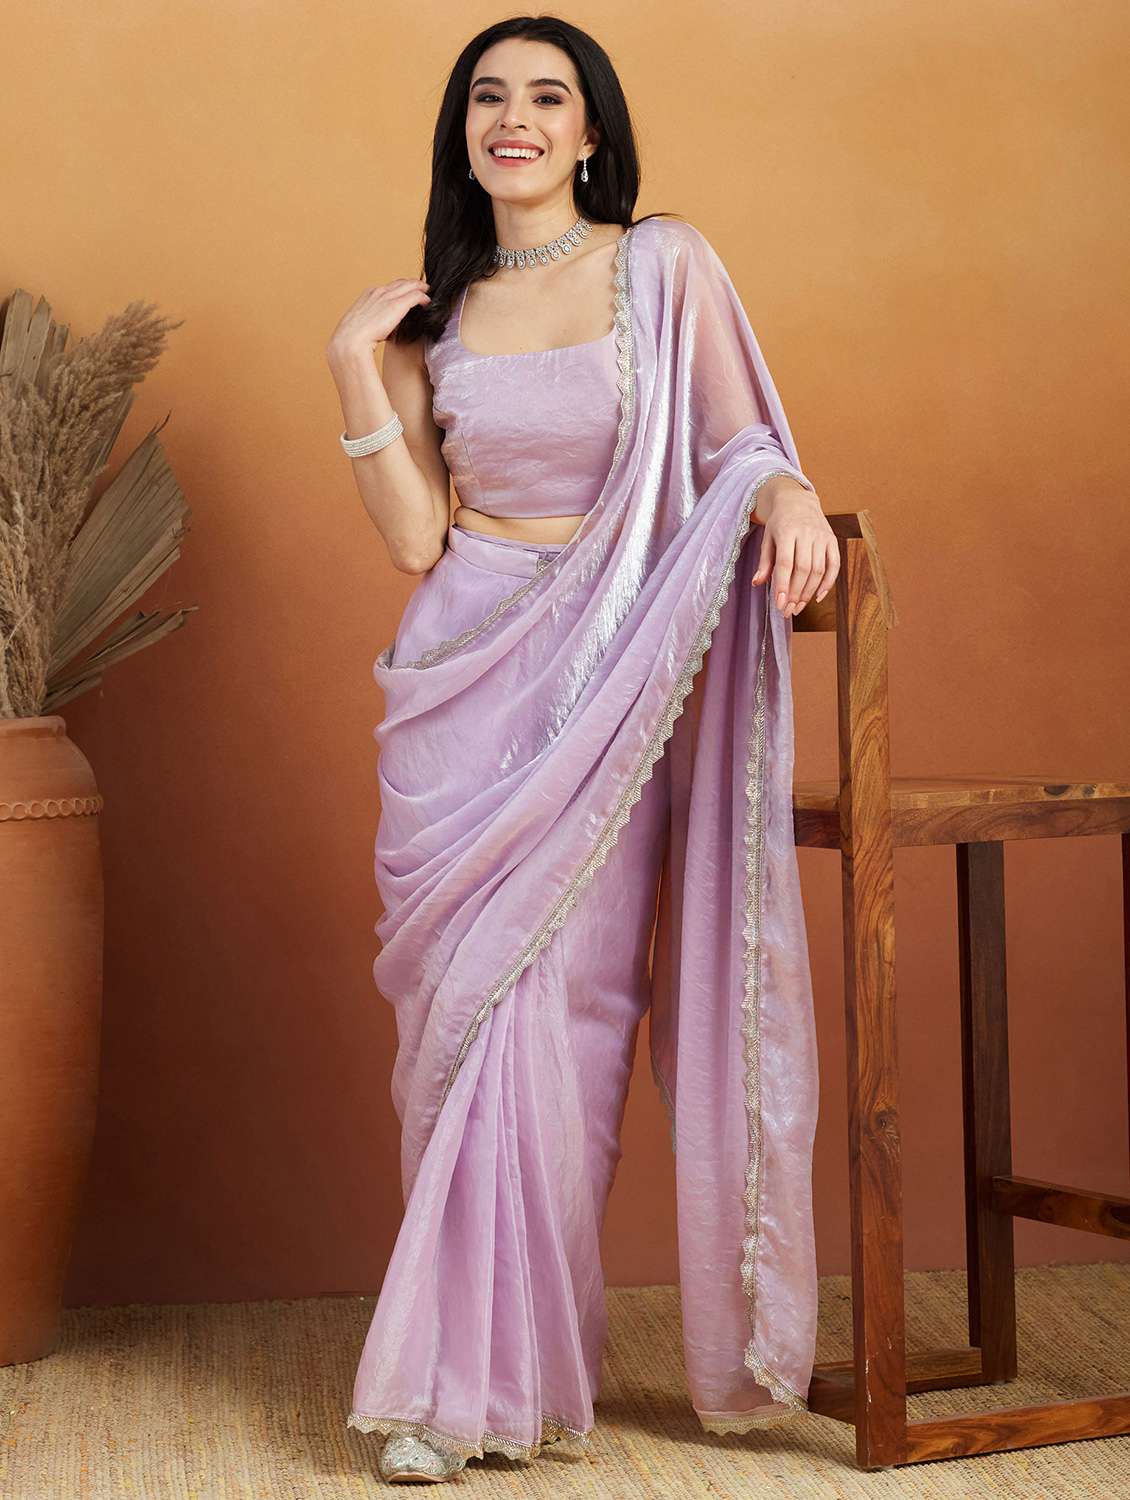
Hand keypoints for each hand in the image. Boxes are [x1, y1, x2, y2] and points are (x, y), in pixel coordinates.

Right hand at [325, 277, 431, 365]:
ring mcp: (388, 297)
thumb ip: (371, 323)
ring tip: (427, 291)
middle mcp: (379, 292)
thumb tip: (378, 331)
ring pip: (410, 285)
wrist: (350, 340)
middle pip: (400, 283)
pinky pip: (416, 295)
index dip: (400, 289)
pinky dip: (423, 297)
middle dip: (412, 284)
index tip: (407, 292)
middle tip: (422, 287)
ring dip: (420, 287)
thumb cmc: (352, 339)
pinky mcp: (397, 305)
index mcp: (368, 295)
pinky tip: (428, 301)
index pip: (388, 287)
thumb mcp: (362, 326)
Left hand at [750, 480, 839, 615]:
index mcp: (787, 531)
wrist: (798, 501)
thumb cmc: (779, 523)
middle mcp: (807, 533)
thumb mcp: (767, 538)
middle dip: (795, 593)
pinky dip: (828, 583)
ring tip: (797, 607)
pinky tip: (818, 597)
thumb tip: (757, 583)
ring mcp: (822, 537)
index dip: (782, 585)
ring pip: (818, 570)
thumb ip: (764, 561)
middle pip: (803, 569)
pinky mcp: (833, 540)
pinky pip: (834, 565)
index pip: (785, 562)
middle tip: (787, 611)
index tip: (779, 604)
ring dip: (809, 593)